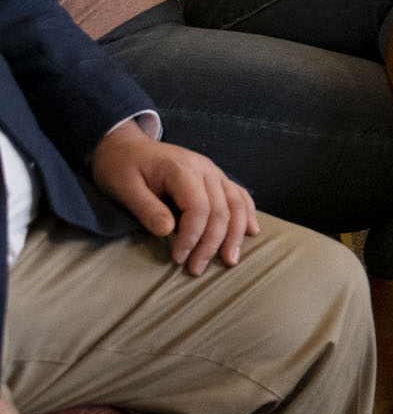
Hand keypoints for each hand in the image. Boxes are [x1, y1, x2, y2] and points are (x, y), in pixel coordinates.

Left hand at [91, 121, 256, 275]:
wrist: (125, 145)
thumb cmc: (121, 167)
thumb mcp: (123, 187)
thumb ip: (147, 208)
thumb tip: (168, 231)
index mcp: (182, 169)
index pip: (199, 208)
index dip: (192, 236)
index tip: (178, 258)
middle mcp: (205, 169)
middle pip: (221, 209)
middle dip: (213, 243)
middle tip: (197, 269)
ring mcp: (213, 172)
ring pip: (236, 203)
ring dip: (236, 233)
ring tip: (230, 259)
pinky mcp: (214, 177)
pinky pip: (238, 195)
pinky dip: (248, 213)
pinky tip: (252, 231)